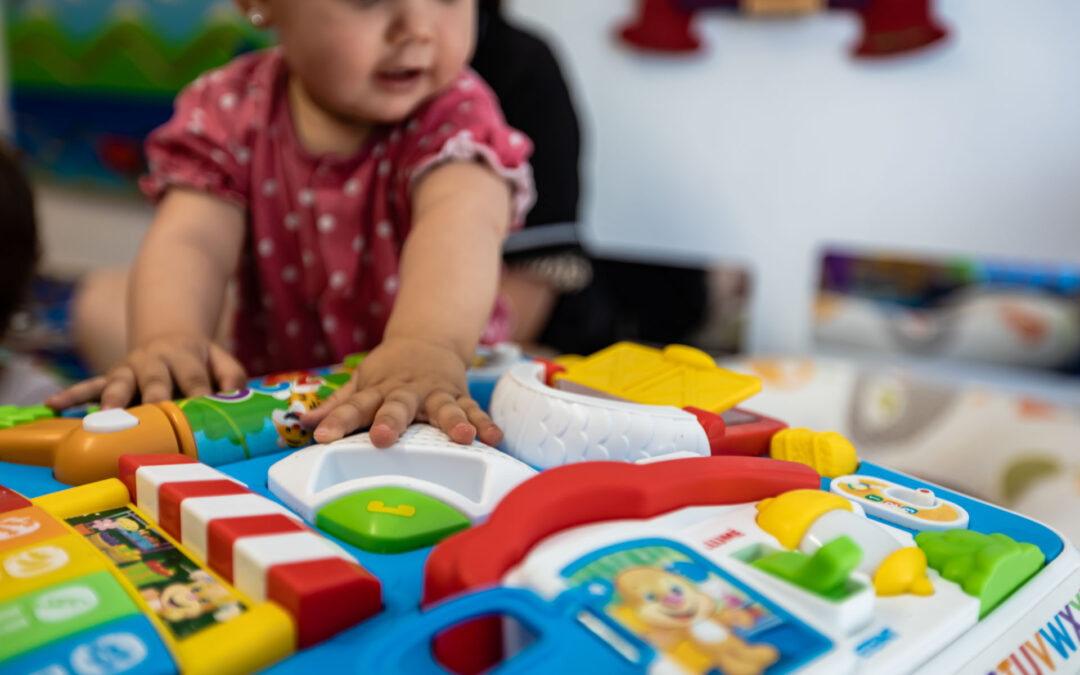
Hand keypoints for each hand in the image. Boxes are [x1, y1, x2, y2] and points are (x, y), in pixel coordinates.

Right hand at [46, 333, 246, 410]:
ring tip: (104, 416)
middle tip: (152, 414)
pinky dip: (72, 394)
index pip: (194, 378)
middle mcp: (155, 361)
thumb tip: (236, 399)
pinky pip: (89, 384)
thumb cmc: (200, 360)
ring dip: (111, 398)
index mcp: (186, 356)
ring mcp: (130, 368)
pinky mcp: (113, 376)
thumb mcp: (222, 361)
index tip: (200, 411)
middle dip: (153, 396)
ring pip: (118, 382)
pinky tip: (53, 404)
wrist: (170, 334)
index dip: (198, 394)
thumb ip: (233, 378)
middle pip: (155, 380)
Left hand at [302, 337, 501, 447]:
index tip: (323, 437)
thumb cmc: (390, 369)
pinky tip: (494, 438)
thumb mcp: (362, 382)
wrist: (429, 338)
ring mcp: (436, 394)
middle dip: (392, 422)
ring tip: (462, 437)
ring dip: (453, 421)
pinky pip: (474, 410)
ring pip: (443, 408)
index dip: (337, 421)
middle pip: (397, 406)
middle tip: (383, 438)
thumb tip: (304, 424)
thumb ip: (337, 406)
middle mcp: (407, 391)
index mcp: (378, 390)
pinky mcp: (459, 396)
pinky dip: (485, 423)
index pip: (354, 406)